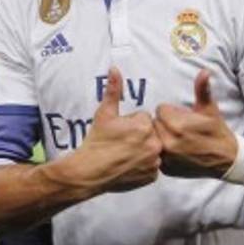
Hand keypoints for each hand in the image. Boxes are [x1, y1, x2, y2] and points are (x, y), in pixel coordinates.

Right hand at [78, 67, 161, 192]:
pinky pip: (151, 167)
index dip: (130, 124)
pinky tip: (128, 166)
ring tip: (124, 155)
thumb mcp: (105, 113)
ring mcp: (154, 162)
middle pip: (150, 134)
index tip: (119, 132)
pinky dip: (142, 166)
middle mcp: (154, 144)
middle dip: (138, 136)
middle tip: (121, 144)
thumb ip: (114, 90)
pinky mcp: (151, 176)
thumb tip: (114, 68)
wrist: (89, 172)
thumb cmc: (96, 141)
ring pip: (152, 150)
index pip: (144, 119)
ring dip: (142, 151)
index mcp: (145, 126)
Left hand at [155, 69, 238, 177]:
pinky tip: (178, 152)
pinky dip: (164, 153)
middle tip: (181, 129)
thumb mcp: (210, 109)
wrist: (226, 159)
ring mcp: (167, 158)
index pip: (160, 109)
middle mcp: (169, 143)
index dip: (172, 111)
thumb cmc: (217, 131)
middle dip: (166, 124)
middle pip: (155, 124)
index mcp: (177, 125)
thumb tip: (204, 71)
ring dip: (163, 137)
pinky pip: (158, 154)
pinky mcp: (167, 169)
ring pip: (155, 139)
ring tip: (179, 139)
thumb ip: (202, 90)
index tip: (183, 117)